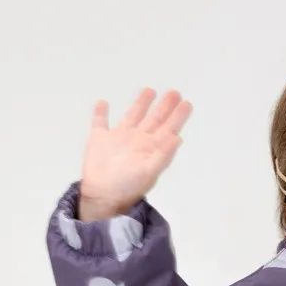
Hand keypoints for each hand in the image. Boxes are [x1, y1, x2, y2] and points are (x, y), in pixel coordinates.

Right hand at [79, 88, 192, 217]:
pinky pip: (100, 122)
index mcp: (150, 147)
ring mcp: (119, 138)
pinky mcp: (99, 139)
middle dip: (164, 106)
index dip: (177, 116)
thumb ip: (163, 154)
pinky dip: (100, 113)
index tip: (186, 103)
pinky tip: (103, 103)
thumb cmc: (128, 186)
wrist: (103, 195)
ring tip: (149, 91)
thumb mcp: (150, 171)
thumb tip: (177, 138)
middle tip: (175, 92)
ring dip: (140, 104)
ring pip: (132, 115)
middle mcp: (137, 140)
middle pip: (154, 119)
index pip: (167, 128)